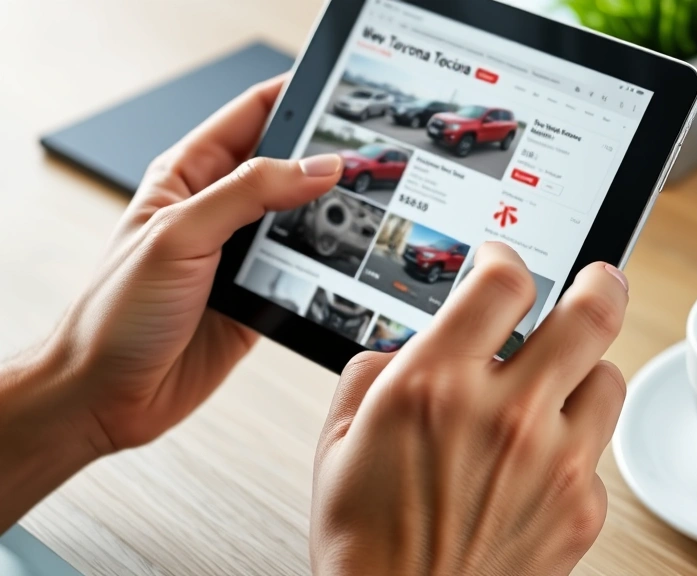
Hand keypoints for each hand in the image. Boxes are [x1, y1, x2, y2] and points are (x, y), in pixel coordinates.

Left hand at [50, 75, 342, 452]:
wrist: (107, 395)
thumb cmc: (115, 312)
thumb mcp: (180, 234)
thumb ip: (249, 193)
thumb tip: (315, 166)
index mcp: (189, 175)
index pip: (252, 115)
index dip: (295, 98)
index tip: (340, 93)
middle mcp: (219, 209)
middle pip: (287, 166)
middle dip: (326, 158)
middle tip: (368, 156)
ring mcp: (242, 254)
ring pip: (303, 218)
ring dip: (330, 215)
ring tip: (365, 206)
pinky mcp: (262, 295)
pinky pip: (307, 269)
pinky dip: (329, 264)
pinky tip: (346, 260)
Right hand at [310, 243, 629, 575]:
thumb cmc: (366, 540)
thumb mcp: (339, 437)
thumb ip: (379, 368)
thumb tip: (418, 342)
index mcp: (435, 385)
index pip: (503, 282)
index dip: (506, 257)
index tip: (503, 262)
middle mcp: (505, 415)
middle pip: (592, 312)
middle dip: (601, 280)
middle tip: (599, 276)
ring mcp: (554, 462)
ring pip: (608, 378)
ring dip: (584, 371)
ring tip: (556, 387)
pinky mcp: (581, 507)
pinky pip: (596, 451)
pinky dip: (572, 446)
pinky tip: (537, 465)